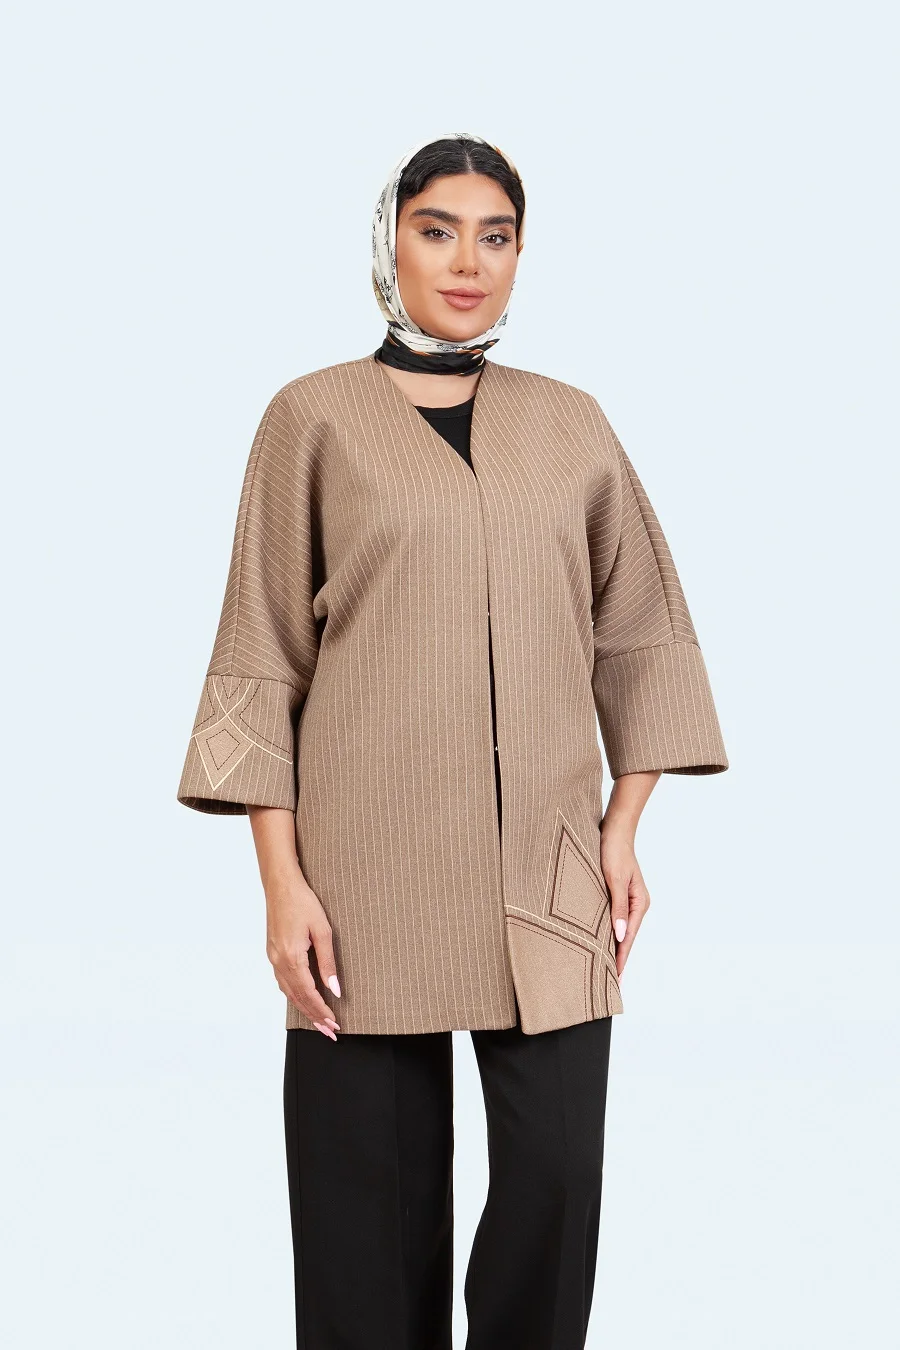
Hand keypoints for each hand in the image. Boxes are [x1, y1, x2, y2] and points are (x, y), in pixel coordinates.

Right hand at [264, 868, 341, 1039]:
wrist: (280, 885)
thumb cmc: (302, 902)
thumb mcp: (323, 931)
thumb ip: (328, 962)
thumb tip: (335, 988)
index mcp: (292, 957)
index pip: (309, 994)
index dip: (322, 1011)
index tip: (334, 1024)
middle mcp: (279, 961)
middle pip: (298, 998)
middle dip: (314, 1017)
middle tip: (329, 1032)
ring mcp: (273, 958)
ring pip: (288, 992)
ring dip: (304, 1009)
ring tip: (318, 1021)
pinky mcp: (272, 952)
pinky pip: (283, 982)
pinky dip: (294, 995)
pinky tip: (302, 999)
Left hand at [599, 824, 650, 977]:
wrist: (614, 830)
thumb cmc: (613, 851)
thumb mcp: (614, 879)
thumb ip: (617, 907)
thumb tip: (620, 934)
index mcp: (640, 903)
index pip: (628, 938)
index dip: (621, 959)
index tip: (616, 979)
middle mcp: (637, 905)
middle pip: (626, 938)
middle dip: (618, 960)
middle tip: (610, 985)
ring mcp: (628, 901)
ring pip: (620, 931)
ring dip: (613, 948)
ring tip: (604, 970)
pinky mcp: (618, 896)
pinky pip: (614, 920)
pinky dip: (609, 934)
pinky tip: (600, 943)